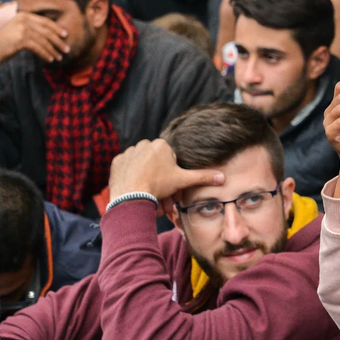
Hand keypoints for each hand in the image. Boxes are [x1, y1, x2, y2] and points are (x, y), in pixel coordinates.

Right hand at [0, 12, 70, 66]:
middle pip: (47, 32)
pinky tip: (50, 60)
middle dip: (59, 41)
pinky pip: (38, 48)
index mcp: (24, 15)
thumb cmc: (7, 41)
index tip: (66, 35)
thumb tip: (52, 35)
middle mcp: (24, 20)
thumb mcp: (19, 29)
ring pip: (44, 41)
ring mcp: (22, 30)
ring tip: (59, 57)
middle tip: (67, 49)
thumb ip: (32, 28)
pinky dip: (46, 54)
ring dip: (53, 50)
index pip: (45, 21)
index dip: (57, 28)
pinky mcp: (21, 40)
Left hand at [107, 139, 224, 201]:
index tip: (171, 188)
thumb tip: (222, 177)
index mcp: (161, 145)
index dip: (173, 176)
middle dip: (160, 181)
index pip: (171, 161)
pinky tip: (136, 188)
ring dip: (147, 179)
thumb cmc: (158, 186)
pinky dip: (132, 177)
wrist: (131, 195)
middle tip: (161, 195)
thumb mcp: (183, 181)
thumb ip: (202, 177)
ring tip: (148, 195)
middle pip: (156, 164)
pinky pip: (128, 168)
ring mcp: (129, 152)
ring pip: (142, 167)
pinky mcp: (117, 161)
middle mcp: (143, 144)